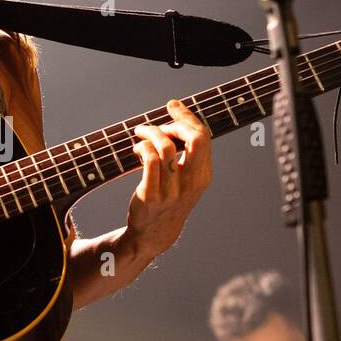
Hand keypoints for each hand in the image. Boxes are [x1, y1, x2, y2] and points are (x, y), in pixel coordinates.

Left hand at [124, 99, 212, 258]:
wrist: (154, 233)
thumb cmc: (168, 198)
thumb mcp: (186, 178)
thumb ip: (187, 154)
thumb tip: (178, 118)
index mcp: (204, 176)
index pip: (203, 137)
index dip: (187, 118)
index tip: (173, 107)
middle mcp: (192, 183)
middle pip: (194, 138)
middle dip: (176, 122)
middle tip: (159, 123)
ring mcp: (173, 191)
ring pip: (166, 147)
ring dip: (151, 133)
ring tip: (140, 133)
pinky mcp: (152, 196)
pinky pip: (150, 161)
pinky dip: (142, 148)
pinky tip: (137, 148)